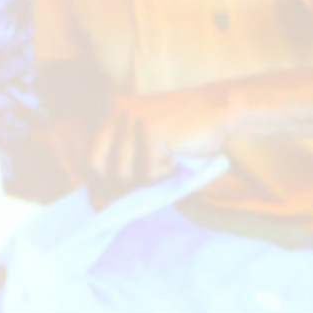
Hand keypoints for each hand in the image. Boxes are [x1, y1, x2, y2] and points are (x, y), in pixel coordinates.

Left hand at [87, 87, 233, 197]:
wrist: (222, 108)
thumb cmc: (185, 130)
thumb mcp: (144, 140)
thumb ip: (121, 159)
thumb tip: (101, 198)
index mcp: (112, 109)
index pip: (90, 154)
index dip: (94, 183)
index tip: (99, 204)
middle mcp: (117, 111)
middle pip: (97, 164)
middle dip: (113, 186)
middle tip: (130, 195)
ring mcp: (133, 120)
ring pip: (123, 173)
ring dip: (146, 180)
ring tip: (165, 165)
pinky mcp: (151, 132)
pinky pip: (147, 172)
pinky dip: (164, 174)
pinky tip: (176, 157)